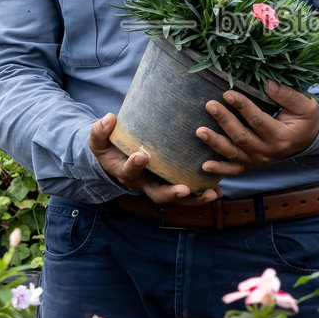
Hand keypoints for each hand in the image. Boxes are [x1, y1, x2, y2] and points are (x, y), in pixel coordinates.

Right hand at [89, 112, 220, 204]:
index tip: (141, 156)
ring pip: (177, 197)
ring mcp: (161, 184)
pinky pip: (189, 192)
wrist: (117, 157)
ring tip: (212, 194)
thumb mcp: (99, 139)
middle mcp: (145, 183)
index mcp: (126, 172)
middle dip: (171, 193)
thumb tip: (109, 118)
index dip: (134, 166)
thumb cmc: (109, 147)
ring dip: (195, 199)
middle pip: (158, 194)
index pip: (129, 171)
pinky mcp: (174, 181)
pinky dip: (203, 193)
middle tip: (184, 190)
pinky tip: (219, 191)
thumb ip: (100, 130)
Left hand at [197, 82, 318, 176]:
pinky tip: (204, 165)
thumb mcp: (305, 105)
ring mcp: (258, 160)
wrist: (308, 139)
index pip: (258, 121)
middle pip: (241, 137)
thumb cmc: (305, 119)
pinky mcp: (251, 164)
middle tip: (210, 105)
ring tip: (200, 131)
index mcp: (281, 137)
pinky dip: (219, 169)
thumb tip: (267, 84)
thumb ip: (287, 95)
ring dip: (215, 142)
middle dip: (224, 121)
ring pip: (233, 153)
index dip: (242, 107)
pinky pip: (234, 170)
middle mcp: (268, 152)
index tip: (228, 94)